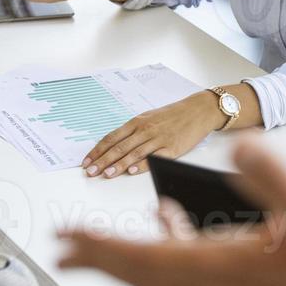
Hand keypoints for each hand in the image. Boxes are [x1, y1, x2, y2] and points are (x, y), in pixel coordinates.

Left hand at [58, 136, 285, 285]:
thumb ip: (280, 181)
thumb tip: (241, 145)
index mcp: (235, 269)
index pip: (150, 260)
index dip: (104, 247)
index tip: (65, 239)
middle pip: (151, 278)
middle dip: (106, 260)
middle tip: (66, 250)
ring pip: (178, 281)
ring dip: (142, 261)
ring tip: (120, 244)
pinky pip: (208, 281)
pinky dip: (190, 260)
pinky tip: (207, 242)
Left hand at [82, 92, 220, 177]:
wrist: (199, 111)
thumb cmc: (174, 115)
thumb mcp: (149, 117)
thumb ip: (133, 130)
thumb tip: (114, 145)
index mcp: (138, 122)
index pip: (112, 138)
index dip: (98, 150)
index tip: (87, 161)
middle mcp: (146, 130)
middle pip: (120, 147)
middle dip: (103, 161)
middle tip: (91, 172)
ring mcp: (159, 139)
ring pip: (134, 154)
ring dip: (119, 165)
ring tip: (106, 174)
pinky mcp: (173, 148)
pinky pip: (155, 158)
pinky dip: (142, 165)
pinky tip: (132, 170)